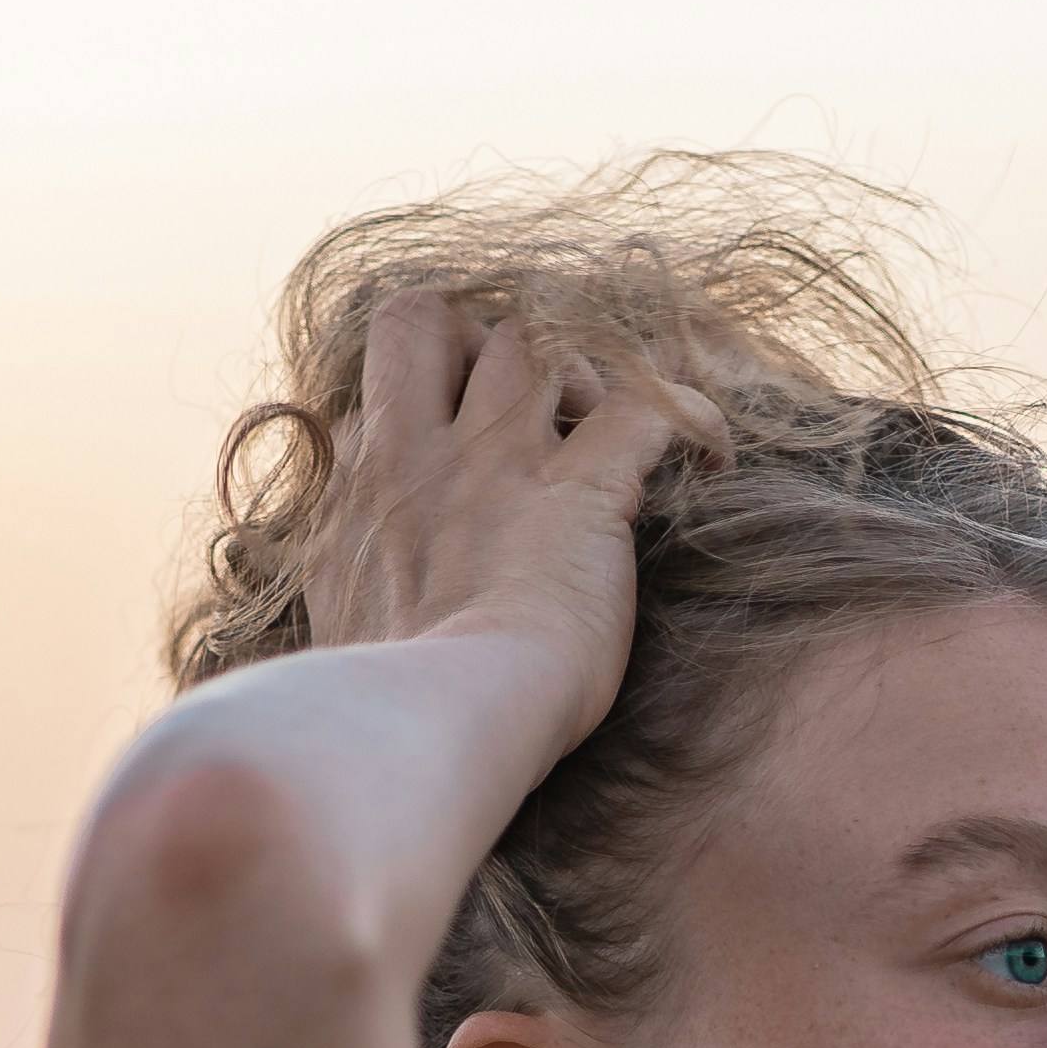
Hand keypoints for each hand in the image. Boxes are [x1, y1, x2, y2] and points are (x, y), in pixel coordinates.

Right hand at [299, 291, 689, 745]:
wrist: (426, 728)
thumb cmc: (384, 712)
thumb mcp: (335, 636)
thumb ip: (351, 584)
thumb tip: (363, 585)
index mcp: (357, 496)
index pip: (378, 399)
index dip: (422, 415)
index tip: (456, 471)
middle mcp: (417, 456)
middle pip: (426, 319)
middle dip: (478, 341)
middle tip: (527, 411)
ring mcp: (499, 464)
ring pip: (535, 340)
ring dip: (579, 373)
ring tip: (608, 436)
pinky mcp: (582, 492)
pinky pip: (653, 407)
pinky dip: (692, 420)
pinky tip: (711, 460)